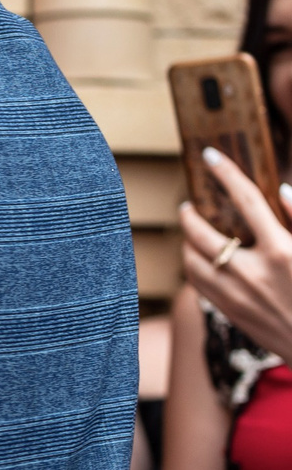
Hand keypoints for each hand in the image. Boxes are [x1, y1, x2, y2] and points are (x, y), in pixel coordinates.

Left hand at [181, 148, 291, 359]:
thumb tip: (283, 189)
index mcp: (283, 252)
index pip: (247, 201)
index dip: (227, 173)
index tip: (210, 155)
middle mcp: (254, 273)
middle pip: (201, 232)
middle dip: (190, 214)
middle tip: (189, 206)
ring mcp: (238, 296)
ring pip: (191, 260)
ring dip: (188, 242)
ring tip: (193, 234)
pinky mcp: (231, 314)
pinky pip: (197, 285)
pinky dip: (194, 267)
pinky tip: (201, 261)